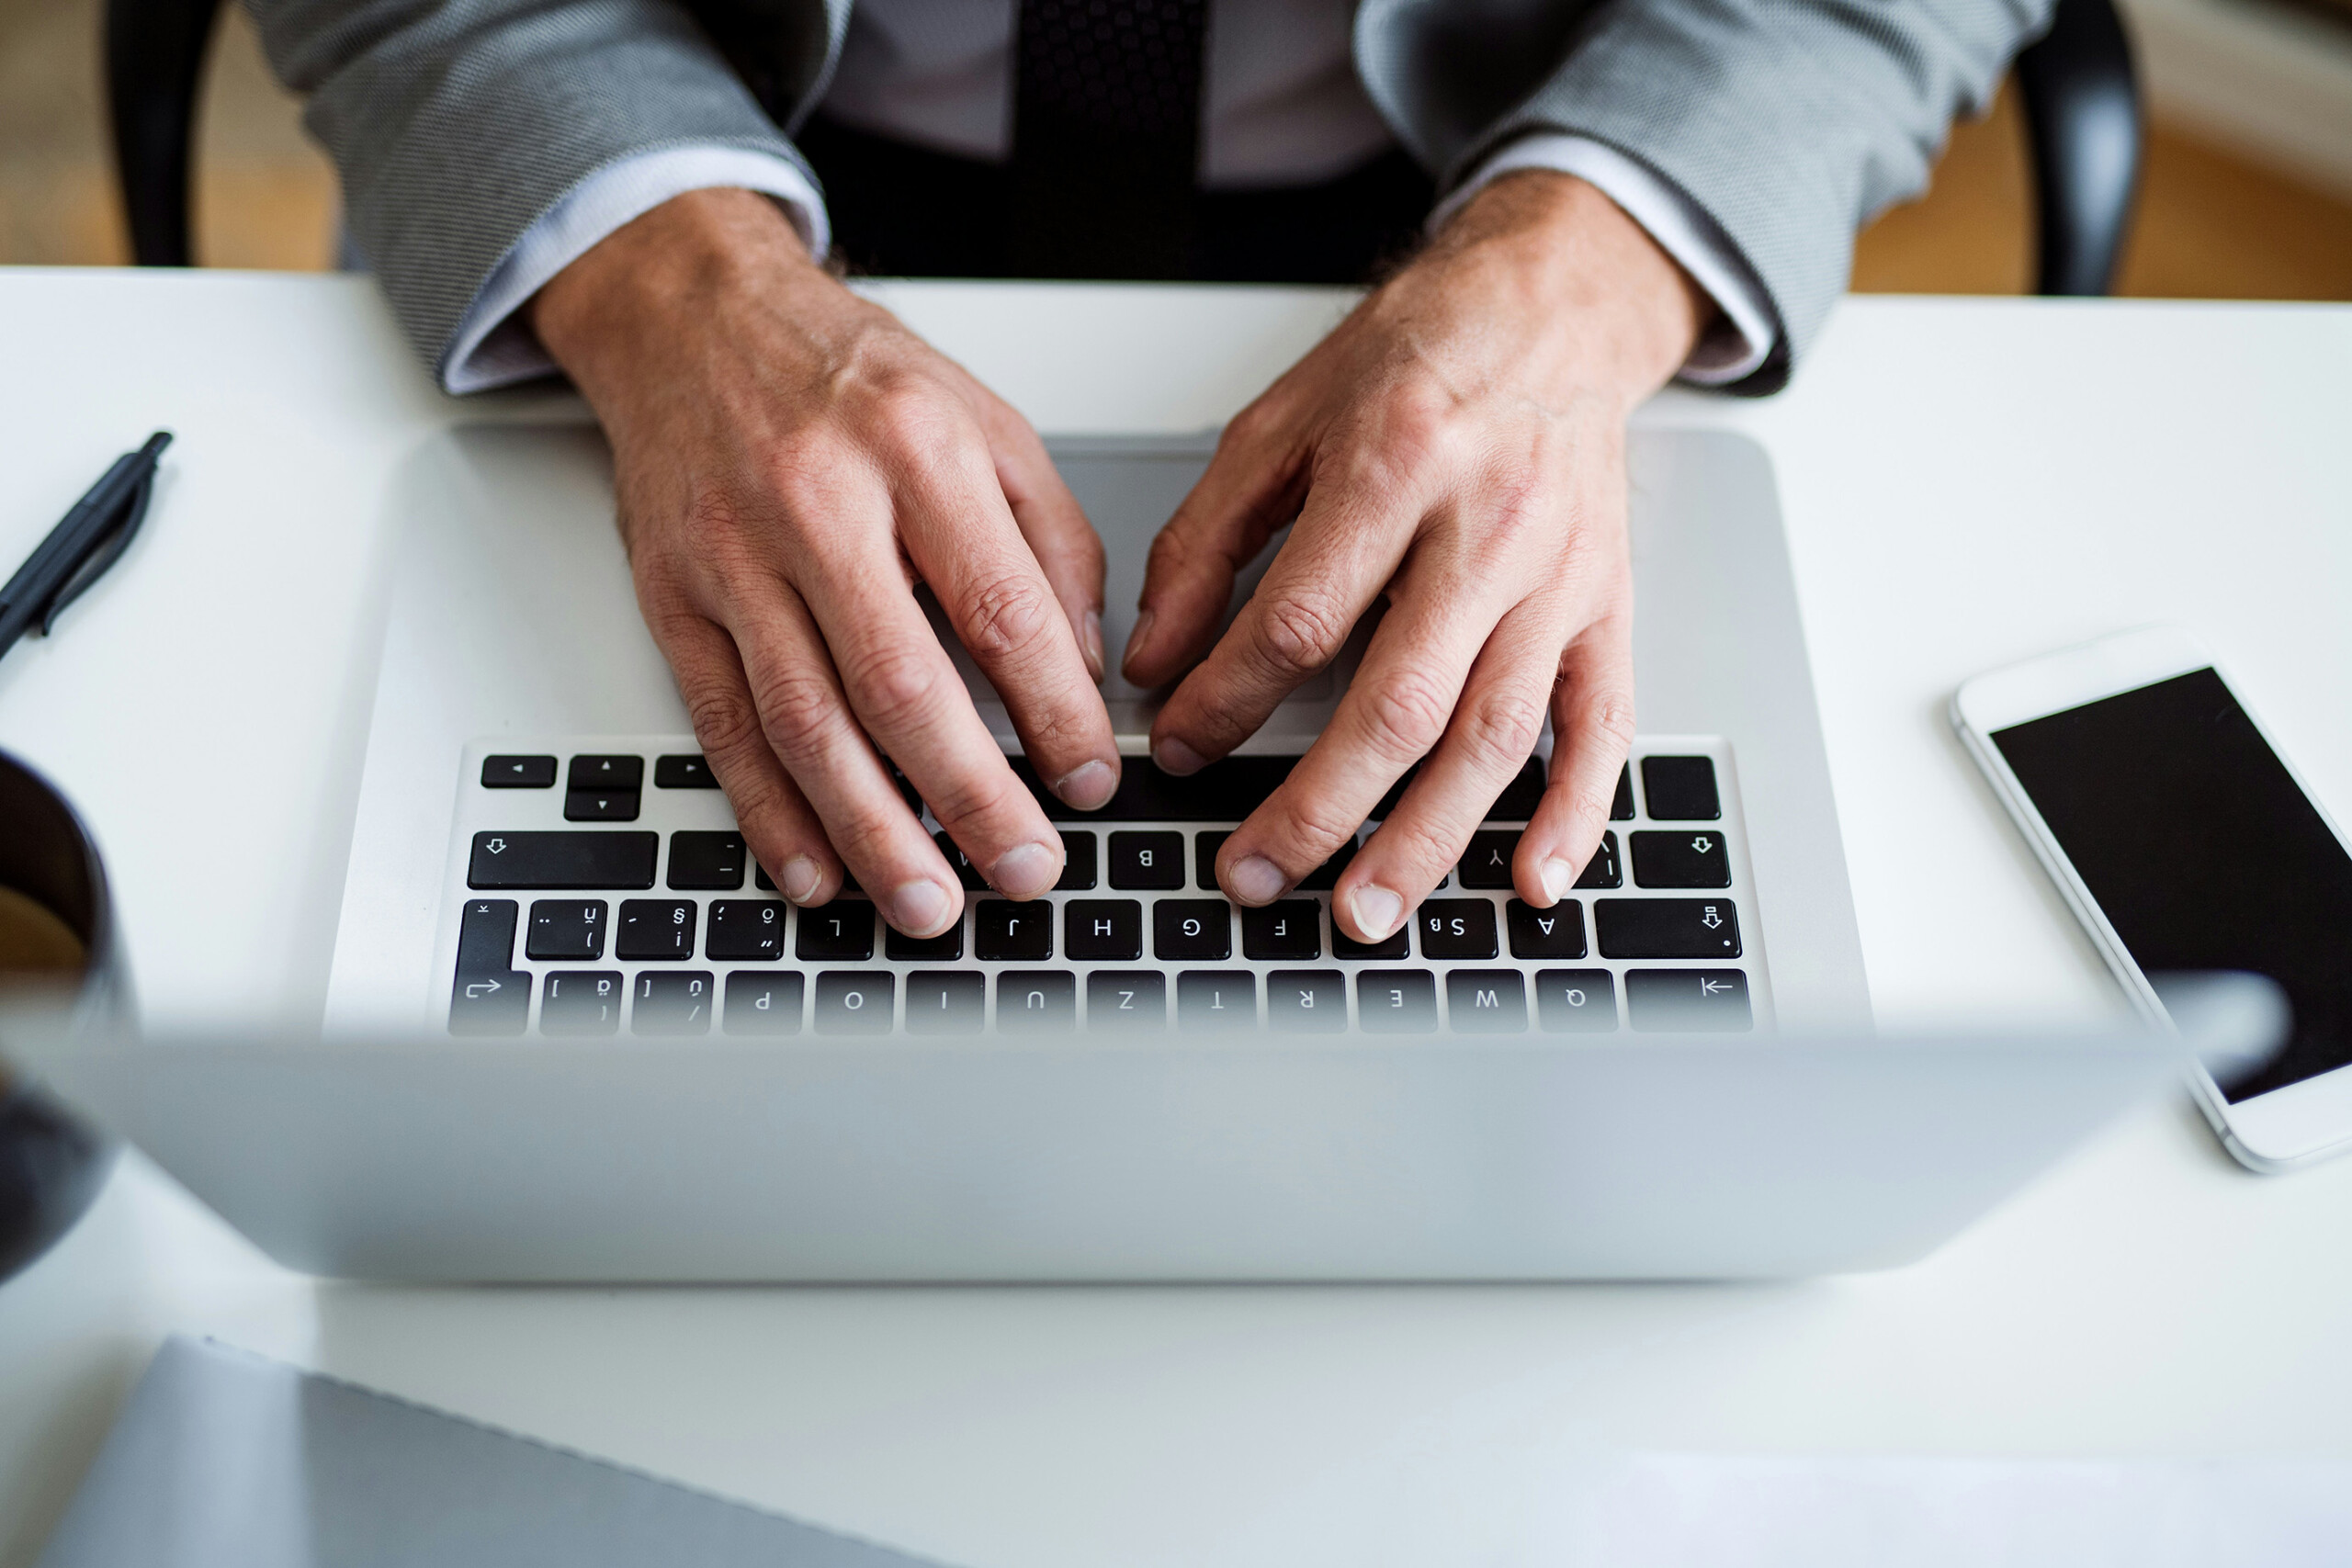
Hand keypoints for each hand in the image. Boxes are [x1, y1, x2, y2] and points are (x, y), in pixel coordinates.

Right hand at [531, 189, 1119, 935]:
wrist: (691, 313)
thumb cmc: (845, 374)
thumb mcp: (984, 420)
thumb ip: (1050, 542)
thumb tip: (1082, 670)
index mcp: (918, 449)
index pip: (1003, 610)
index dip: (1055, 714)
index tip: (1088, 781)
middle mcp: (819, 502)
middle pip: (902, 685)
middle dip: (973, 798)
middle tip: (1025, 869)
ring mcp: (733, 556)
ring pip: (806, 723)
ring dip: (871, 831)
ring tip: (927, 903)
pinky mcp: (672, 598)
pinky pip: (721, 726)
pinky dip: (768, 813)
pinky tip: (814, 871)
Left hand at [1121, 172, 1709, 942]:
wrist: (1554, 307)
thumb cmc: (1416, 359)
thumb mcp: (1281, 421)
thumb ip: (1206, 541)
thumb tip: (1150, 658)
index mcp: (1397, 465)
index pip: (1301, 619)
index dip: (1226, 699)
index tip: (1178, 750)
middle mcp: (1489, 527)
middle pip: (1400, 700)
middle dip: (1319, 807)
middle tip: (1253, 873)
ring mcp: (1559, 577)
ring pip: (1495, 734)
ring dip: (1427, 838)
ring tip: (1364, 913)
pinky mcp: (1607, 607)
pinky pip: (1602, 724)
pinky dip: (1574, 814)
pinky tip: (1529, 880)